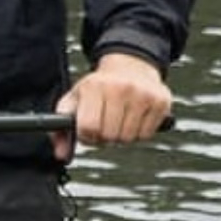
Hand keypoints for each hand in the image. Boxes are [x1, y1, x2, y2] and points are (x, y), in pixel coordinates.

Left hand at [52, 51, 172, 160]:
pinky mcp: (160, 101)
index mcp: (94, 86)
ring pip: (128, 138)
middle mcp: (119, 88)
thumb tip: (61, 154)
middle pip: (109, 136)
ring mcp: (142, 94)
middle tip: (104, 126)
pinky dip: (138, 133)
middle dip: (103, 137)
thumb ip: (61, 126)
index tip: (88, 131)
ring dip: (121, 136)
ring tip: (118, 120)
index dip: (86, 136)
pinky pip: (146, 135)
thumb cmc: (99, 87)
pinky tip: (133, 118)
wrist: (130, 66)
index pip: (88, 127)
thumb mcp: (75, 99)